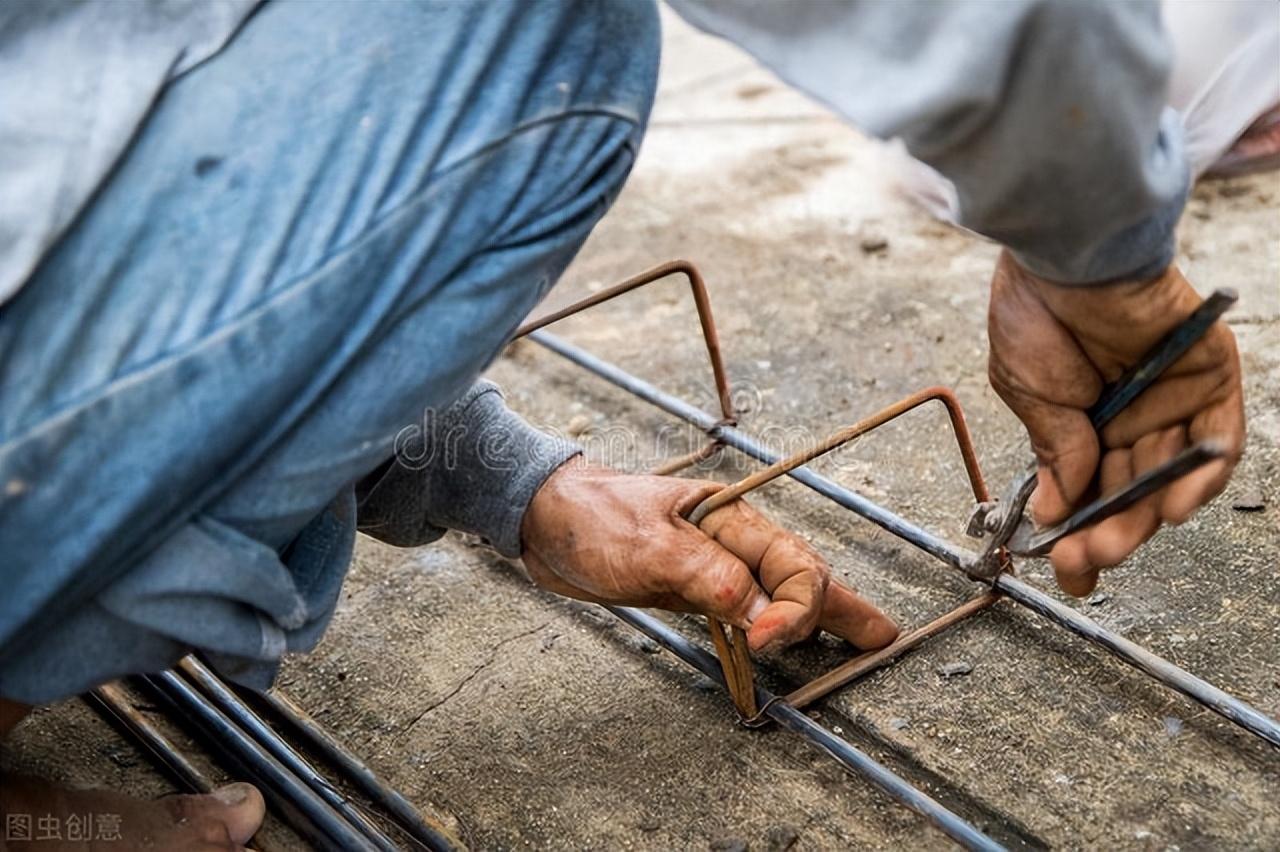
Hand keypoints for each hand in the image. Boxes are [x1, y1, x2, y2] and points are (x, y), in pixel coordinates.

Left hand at [520, 457, 898, 651]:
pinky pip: (745, 609)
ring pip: (779, 593)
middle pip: (801, 576)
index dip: (792, 609)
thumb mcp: (650, 548)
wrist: (542, 518)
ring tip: (862, 637)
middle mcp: (731, 541)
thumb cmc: (591, 518)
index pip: (790, 567)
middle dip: (841, 608)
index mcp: (731, 518)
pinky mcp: (690, 588)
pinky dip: (774, 626)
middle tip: (882, 638)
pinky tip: (786, 641)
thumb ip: (710, 578)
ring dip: (819, 617)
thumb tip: (764, 614)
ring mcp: (713, 565)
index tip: (765, 641)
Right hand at [987, 251, 1244, 594]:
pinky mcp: (1210, 376)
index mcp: (1081, 419)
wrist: (1067, 254)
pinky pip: (1217, 440)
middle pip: (1131, 489)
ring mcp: (1172, 398)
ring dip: (1147, 515)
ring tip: (1116, 542)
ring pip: (1170, 474)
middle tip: (1088, 560)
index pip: (1088, 488)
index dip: (1079, 532)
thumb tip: (1057, 508)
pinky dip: (1200, 476)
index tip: (1068, 570)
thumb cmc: (1036, 312)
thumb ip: (1054, 451)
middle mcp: (1129, 414)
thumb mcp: (1028, 395)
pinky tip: (1172, 507)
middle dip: (1110, 531)